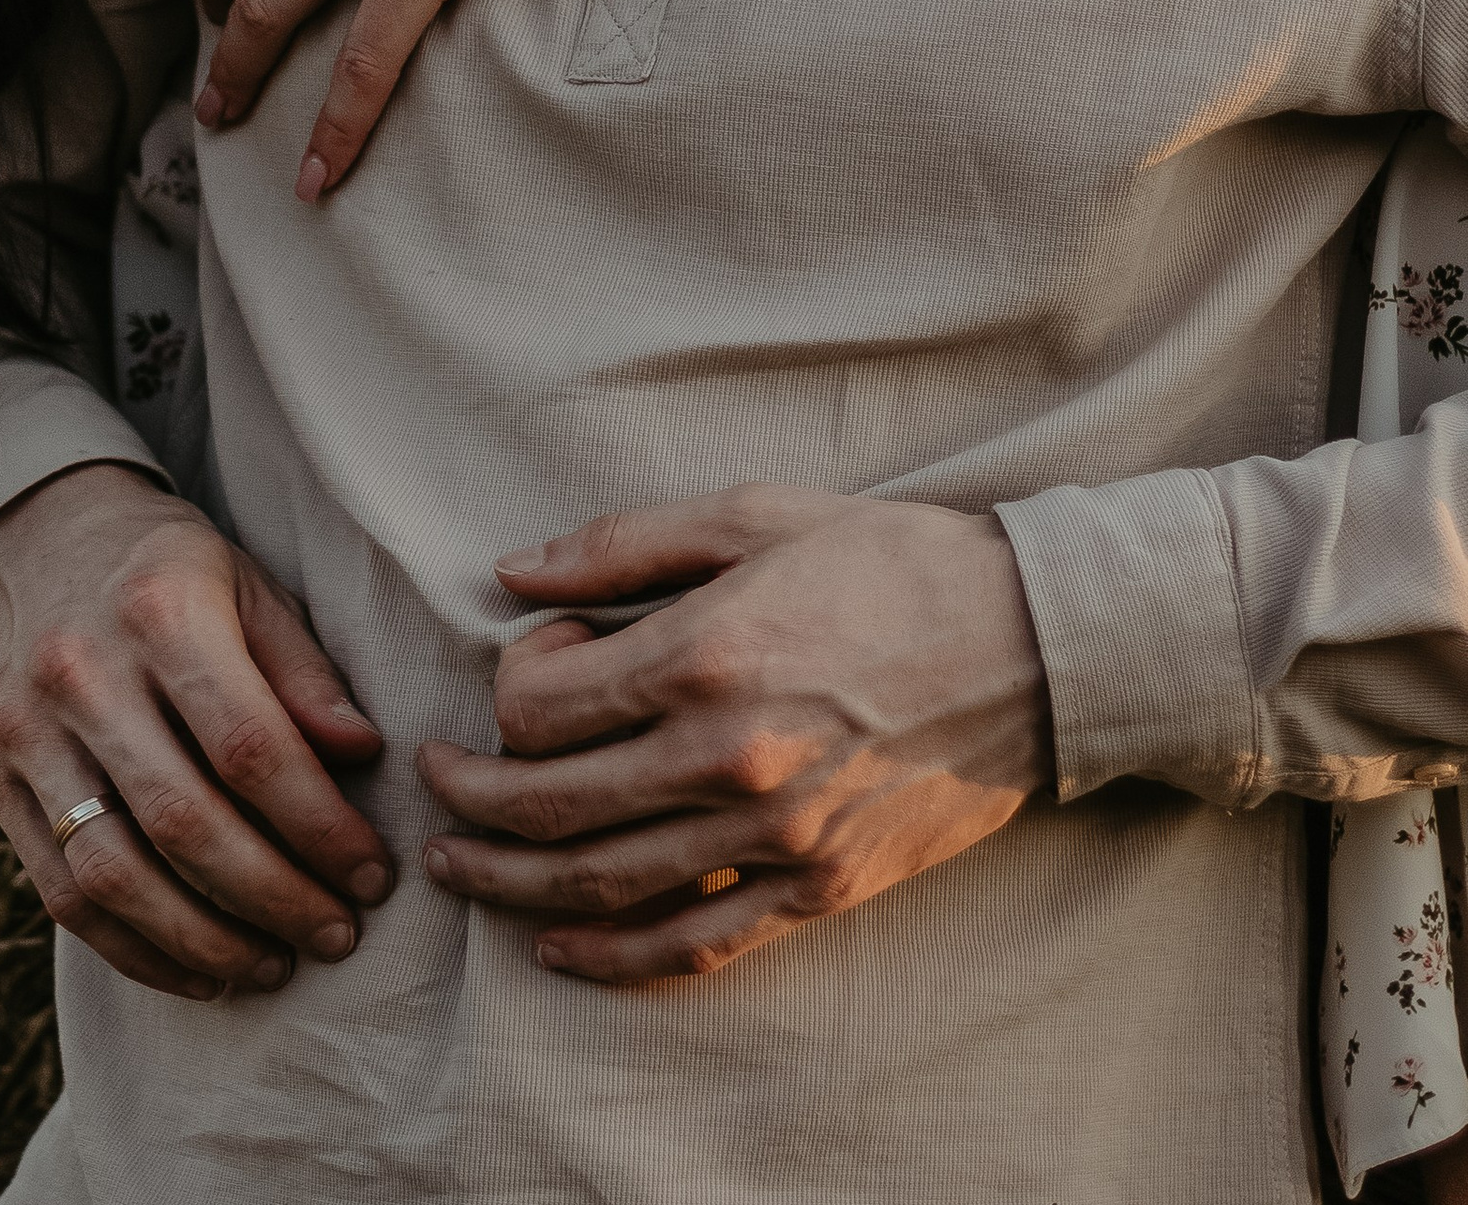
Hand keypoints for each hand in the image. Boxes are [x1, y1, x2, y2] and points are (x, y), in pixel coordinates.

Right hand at [0, 461, 392, 1000]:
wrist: (30, 535)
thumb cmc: (164, 570)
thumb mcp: (245, 584)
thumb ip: (301, 670)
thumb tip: (361, 755)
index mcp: (158, 611)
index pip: (248, 747)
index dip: (318, 827)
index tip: (370, 876)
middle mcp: (80, 673)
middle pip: (183, 822)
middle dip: (274, 898)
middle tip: (336, 933)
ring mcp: (25, 732)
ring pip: (114, 875)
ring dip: (205, 940)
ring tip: (275, 964)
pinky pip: (62, 894)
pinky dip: (136, 950)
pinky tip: (202, 968)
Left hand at [419, 485, 1048, 983]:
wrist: (1037, 646)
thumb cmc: (887, 561)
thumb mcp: (748, 515)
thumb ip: (619, 544)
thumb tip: (511, 571)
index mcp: (701, 657)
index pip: (538, 706)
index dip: (511, 679)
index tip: (543, 651)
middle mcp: (726, 758)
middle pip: (546, 807)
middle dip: (467, 797)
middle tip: (434, 778)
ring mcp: (773, 837)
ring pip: (600, 887)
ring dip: (508, 886)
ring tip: (456, 866)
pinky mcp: (817, 888)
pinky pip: (692, 942)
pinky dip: (612, 956)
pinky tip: (558, 947)